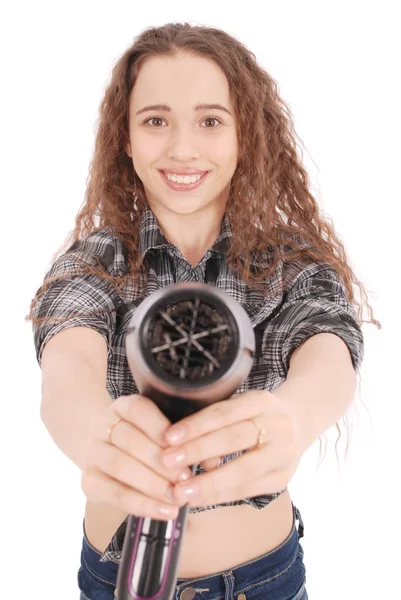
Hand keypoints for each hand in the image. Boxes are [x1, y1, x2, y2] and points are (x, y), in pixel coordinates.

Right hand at [81, 394, 193, 520]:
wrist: (109, 450)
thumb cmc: (146, 439)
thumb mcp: (163, 430)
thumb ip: (186, 440)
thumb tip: (214, 461)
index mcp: (123, 406)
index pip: (138, 410)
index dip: (159, 427)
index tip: (181, 445)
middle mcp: (102, 425)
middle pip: (129, 440)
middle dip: (160, 461)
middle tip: (186, 478)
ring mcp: (92, 452)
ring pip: (119, 466)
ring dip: (151, 484)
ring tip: (177, 497)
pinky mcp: (88, 480)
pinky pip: (113, 494)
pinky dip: (141, 504)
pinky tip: (163, 511)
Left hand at [160, 390, 303, 506]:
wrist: (299, 423)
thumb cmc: (256, 415)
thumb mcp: (241, 404)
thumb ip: (216, 420)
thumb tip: (181, 445)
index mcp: (262, 401)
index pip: (225, 412)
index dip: (196, 425)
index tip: (169, 438)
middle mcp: (277, 425)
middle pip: (234, 438)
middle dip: (198, 451)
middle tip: (167, 462)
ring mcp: (283, 453)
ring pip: (243, 469)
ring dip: (209, 482)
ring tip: (181, 491)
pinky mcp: (283, 478)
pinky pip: (248, 489)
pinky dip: (220, 495)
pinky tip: (198, 499)